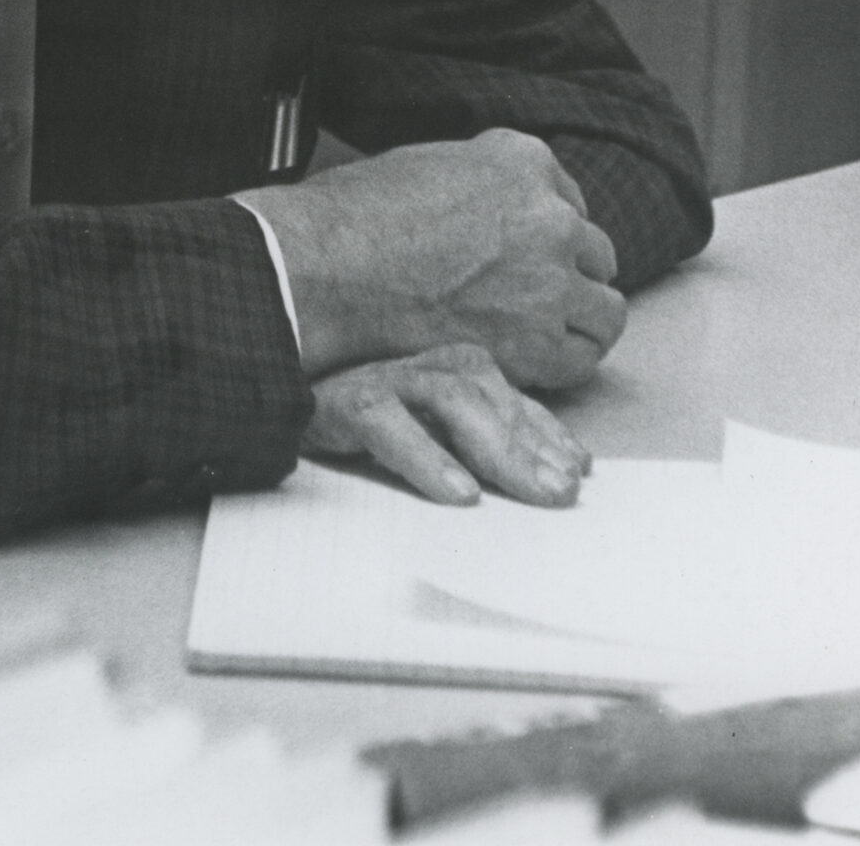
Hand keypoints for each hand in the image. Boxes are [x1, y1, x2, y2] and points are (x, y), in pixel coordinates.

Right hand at [239, 126, 625, 385]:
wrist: (332, 266)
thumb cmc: (358, 215)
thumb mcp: (428, 163)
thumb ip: (479, 182)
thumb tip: (484, 207)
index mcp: (523, 160)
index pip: (567, 199)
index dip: (545, 231)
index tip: (525, 251)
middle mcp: (550, 215)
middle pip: (593, 252)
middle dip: (566, 273)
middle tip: (529, 296)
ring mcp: (551, 280)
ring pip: (606, 310)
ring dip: (578, 320)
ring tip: (544, 334)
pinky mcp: (538, 341)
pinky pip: (582, 359)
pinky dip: (562, 364)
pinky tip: (533, 362)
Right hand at [305, 343, 591, 505]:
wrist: (278, 388)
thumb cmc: (367, 417)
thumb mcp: (437, 431)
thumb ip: (494, 439)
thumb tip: (571, 467)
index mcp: (453, 369)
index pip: (513, 400)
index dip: (550, 435)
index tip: (581, 472)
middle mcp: (425, 366)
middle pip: (489, 396)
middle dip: (532, 445)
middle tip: (563, 491)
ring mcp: (386, 379)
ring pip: (449, 400)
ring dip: (496, 447)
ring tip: (530, 490)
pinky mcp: (346, 402)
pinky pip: (389, 425)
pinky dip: (426, 457)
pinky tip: (457, 492)